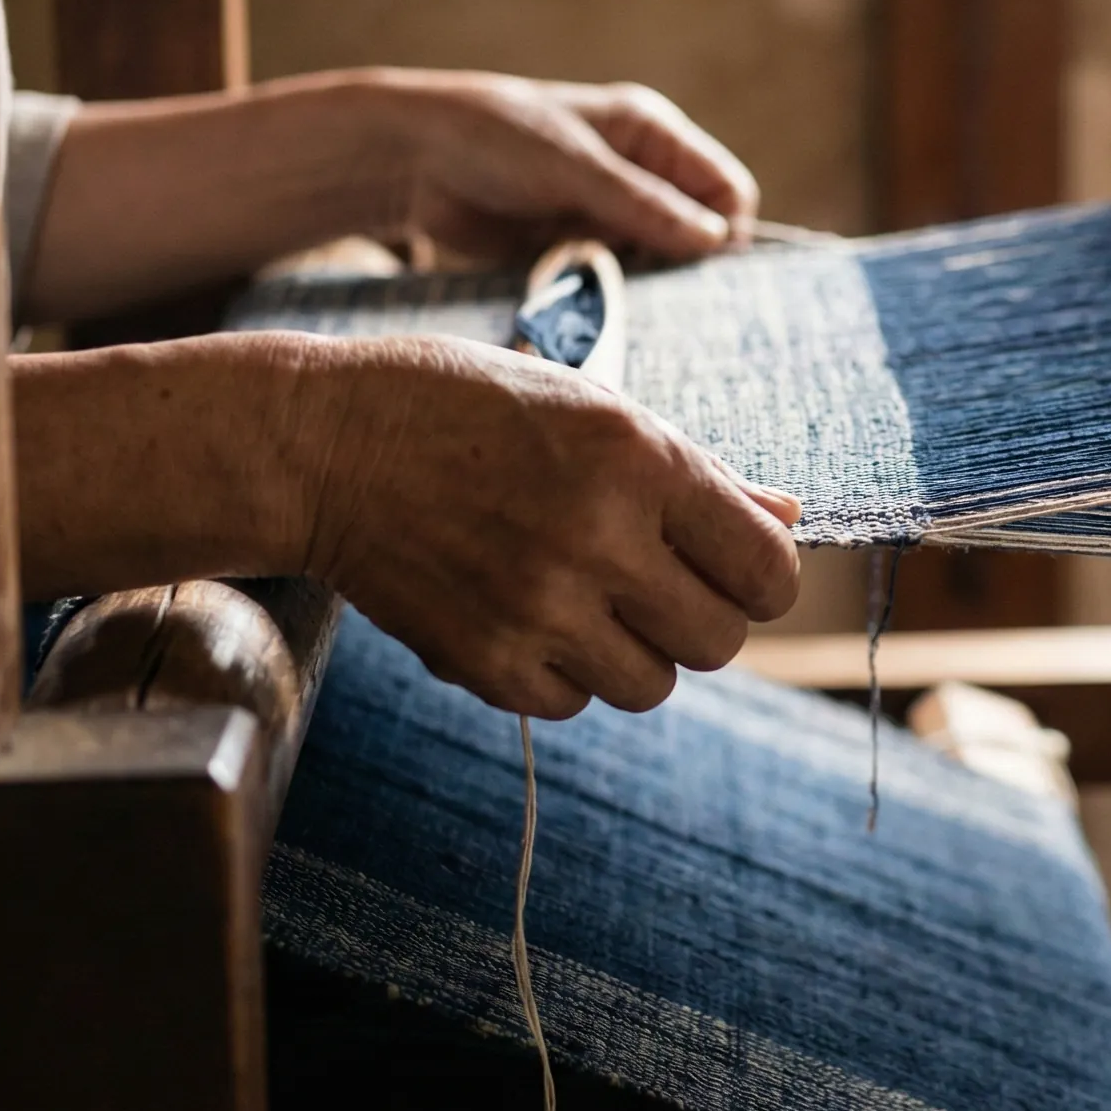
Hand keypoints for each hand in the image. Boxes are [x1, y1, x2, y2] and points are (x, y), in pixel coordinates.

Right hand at [295, 334, 799, 717]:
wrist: (324, 445)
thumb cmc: (469, 406)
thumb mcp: (595, 408)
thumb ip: (699, 473)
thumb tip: (787, 517)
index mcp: (639, 461)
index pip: (767, 570)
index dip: (764, 578)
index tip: (734, 568)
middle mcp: (597, 539)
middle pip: (720, 642)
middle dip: (702, 618)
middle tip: (658, 583)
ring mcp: (537, 609)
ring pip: (651, 686)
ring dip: (635, 651)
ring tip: (586, 597)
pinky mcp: (481, 662)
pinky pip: (571, 703)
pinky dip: (563, 672)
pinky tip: (525, 612)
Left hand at [342, 68, 759, 263]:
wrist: (409, 162)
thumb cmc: (494, 139)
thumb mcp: (575, 166)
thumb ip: (644, 204)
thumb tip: (716, 240)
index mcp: (651, 135)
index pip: (726, 189)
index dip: (725, 230)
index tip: (698, 267)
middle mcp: (640, 175)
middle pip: (699, 232)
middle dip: (685, 264)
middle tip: (657, 291)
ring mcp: (608, 216)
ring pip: (658, 264)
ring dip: (643, 285)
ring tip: (611, 292)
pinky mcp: (575, 250)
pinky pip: (615, 283)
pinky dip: (609, 296)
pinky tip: (589, 301)